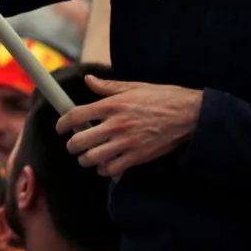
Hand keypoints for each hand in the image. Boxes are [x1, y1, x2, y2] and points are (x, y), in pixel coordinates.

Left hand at [56, 75, 200, 177]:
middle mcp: (116, 124)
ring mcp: (127, 142)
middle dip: (72, 145)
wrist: (189, 115)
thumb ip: (107, 87)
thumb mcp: (133, 87)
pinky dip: (105, 170)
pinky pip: (112, 169)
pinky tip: (106, 165)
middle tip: (74, 144)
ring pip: (92, 158)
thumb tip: (88, 81)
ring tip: (87, 156)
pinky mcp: (138, 157)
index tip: (60, 128)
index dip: (62, 123)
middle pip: (79, 141)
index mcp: (112, 105)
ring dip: (86, 160)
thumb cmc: (162, 98)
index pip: (75, 115)